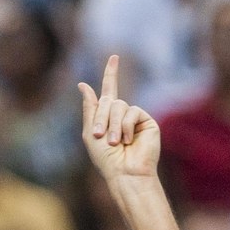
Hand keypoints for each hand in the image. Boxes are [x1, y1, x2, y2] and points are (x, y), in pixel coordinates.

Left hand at [78, 56, 160, 184]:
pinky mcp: (147, 121)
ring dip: (113, 125)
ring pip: (120, 105)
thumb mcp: (90, 132)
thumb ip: (89, 108)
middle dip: (102, 117)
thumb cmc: (105, 159)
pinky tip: (128, 140)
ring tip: (115, 142)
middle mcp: (122, 115)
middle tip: (101, 136)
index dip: (111, 74)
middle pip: (109, 101)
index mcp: (107, 116)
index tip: (114, 57)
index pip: (109, 90)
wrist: (125, 172)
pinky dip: (126, 126)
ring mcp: (135, 117)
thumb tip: (83, 84)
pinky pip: (132, 111)